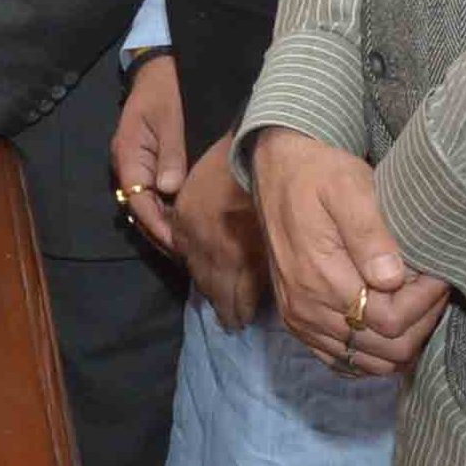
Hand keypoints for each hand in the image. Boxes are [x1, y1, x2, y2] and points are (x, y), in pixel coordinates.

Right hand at [109, 53, 187, 257]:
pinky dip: (168, 207)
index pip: (137, 199)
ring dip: (165, 221)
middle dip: (161, 230)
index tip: (179, 244)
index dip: (156, 224)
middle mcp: (128, 163)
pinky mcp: (149, 163)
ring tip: (190, 242)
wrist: (163, 68)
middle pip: (139, 206)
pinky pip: (154, 192)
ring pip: (146, 202)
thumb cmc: (169, 90)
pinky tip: (187, 218)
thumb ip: (171, 154)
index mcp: (128, 153)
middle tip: (189, 252)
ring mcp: (137, 164)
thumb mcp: (173, 120)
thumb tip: (169, 190)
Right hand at [176, 127, 270, 329]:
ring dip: (208, 287)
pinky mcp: (183, 210)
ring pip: (196, 269)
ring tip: (220, 303)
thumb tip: (271, 294)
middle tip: (232, 323)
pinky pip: (183, 247)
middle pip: (211, 286)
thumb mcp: (280, 228)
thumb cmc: (282, 184)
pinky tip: (205, 270)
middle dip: (222, 305)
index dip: (239, 312)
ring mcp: (190, 226)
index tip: (244, 325)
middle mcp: (206, 242)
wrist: (260, 140)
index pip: (232, 294)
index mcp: (232, 248)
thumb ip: (270, 264)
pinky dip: (194, 263)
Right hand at [252, 127, 448, 377]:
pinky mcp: (298, 322)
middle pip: (384, 349)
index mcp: (319, 276)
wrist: (276, 169)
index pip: (389, 321)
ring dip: (401, 340)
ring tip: (414, 302)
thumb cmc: (318, 173)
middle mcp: (306, 307)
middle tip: (433, 289)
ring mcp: (300, 319)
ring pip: (368, 362)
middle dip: (420, 323)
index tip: (439, 275)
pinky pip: (343, 361)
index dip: (424, 304)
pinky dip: (372, 353)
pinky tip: (387, 324)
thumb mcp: (348, 186)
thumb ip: (369, 232)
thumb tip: (393, 278)